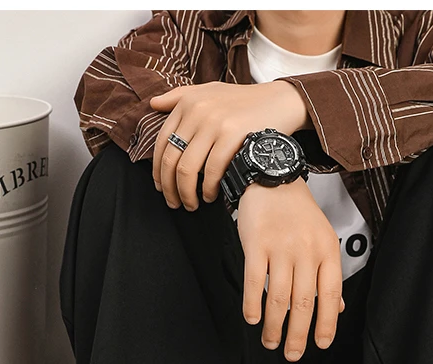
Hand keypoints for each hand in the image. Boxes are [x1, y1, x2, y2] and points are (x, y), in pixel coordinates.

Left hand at [149, 81, 309, 209]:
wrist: (279, 102)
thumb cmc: (243, 102)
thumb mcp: (208, 91)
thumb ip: (179, 97)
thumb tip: (153, 104)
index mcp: (187, 103)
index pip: (162, 143)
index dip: (158, 171)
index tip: (162, 188)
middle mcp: (197, 111)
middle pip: (171, 160)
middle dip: (170, 188)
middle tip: (175, 203)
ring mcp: (214, 123)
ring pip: (188, 169)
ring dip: (187, 194)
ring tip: (192, 204)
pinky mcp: (232, 135)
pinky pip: (211, 171)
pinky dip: (208, 189)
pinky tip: (211, 195)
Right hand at [237, 179, 344, 360]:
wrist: (272, 178)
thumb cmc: (298, 213)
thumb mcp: (323, 240)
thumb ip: (328, 275)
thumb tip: (337, 309)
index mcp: (327, 251)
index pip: (330, 295)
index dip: (326, 324)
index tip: (320, 344)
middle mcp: (306, 251)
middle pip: (304, 302)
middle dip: (297, 335)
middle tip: (292, 355)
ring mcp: (280, 247)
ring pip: (278, 297)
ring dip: (273, 326)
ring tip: (270, 342)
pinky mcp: (256, 244)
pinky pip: (254, 282)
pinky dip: (252, 304)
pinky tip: (253, 319)